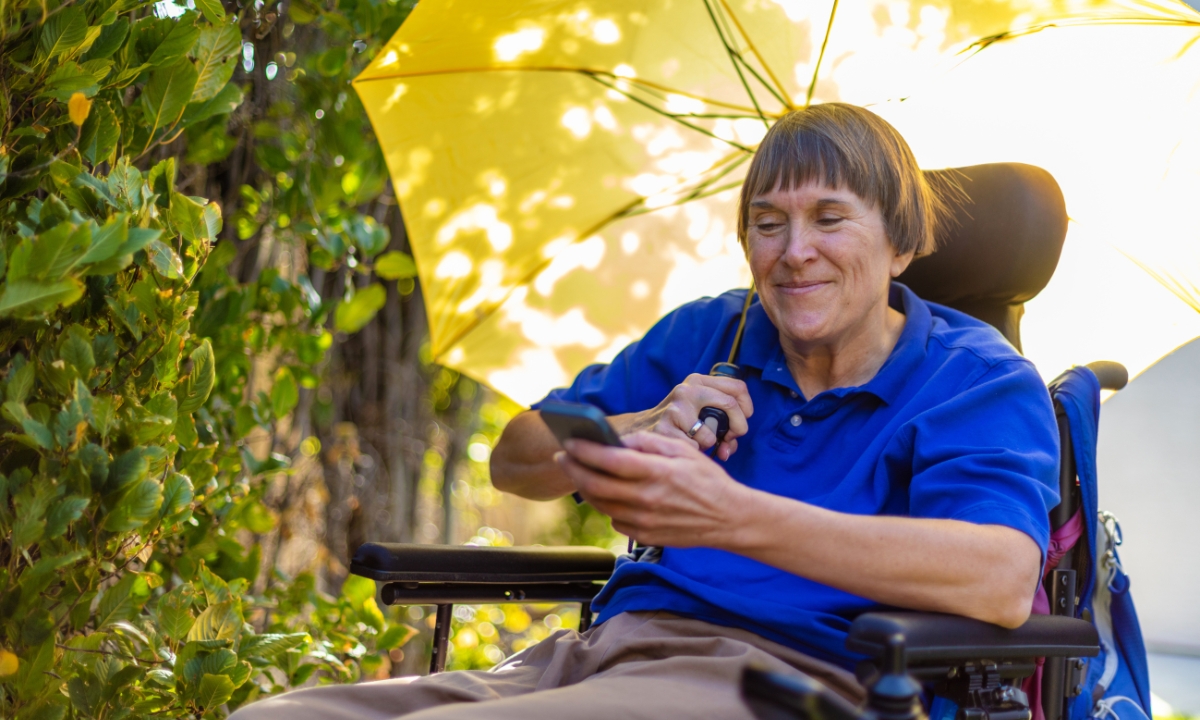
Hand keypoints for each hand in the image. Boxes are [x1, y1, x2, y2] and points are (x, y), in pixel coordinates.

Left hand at [556, 431, 754, 547]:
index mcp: (657, 473)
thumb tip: (621, 441)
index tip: (569, 443)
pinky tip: (606, 494)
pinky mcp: (646, 536)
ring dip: (585, 487)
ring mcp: (645, 521)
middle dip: (574, 469)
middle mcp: (648, 499)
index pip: (610, 461)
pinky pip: (615, 519)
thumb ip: (650, 443)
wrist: (730, 519)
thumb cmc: (708, 481)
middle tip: (562, 457)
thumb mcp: (684, 452)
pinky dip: (606, 505)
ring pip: (601, 504)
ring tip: (579, 473)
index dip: (585, 451)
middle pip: (596, 485)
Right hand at [615, 374, 752, 460]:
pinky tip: (683, 447)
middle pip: (730, 405)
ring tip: (698, 443)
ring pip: (711, 435)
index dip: (747, 408)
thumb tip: (730, 446)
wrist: (640, 429)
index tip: (743, 422)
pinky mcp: (665, 428)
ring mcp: (675, 408)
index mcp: (697, 381)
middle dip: (738, 428)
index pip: (737, 387)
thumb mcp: (697, 409)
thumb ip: (722, 420)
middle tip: (731, 440)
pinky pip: (694, 449)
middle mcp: (686, 390)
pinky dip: (693, 453)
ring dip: (709, 446)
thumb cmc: (678, 423)